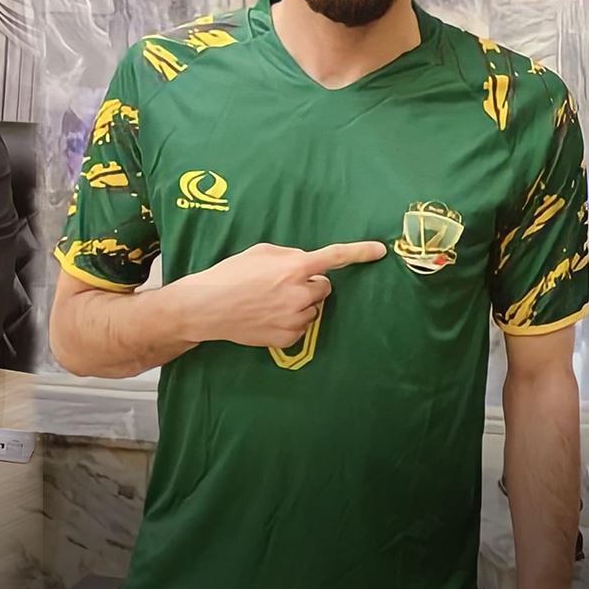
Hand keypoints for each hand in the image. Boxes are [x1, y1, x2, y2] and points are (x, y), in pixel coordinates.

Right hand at [167, 241, 387, 347]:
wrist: (207, 307)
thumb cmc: (230, 274)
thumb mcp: (260, 252)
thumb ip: (290, 255)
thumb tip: (307, 263)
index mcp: (294, 267)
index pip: (335, 257)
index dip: (360, 252)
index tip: (380, 251)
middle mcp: (300, 293)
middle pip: (324, 287)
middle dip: (309, 284)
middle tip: (282, 285)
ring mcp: (295, 318)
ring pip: (314, 308)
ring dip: (300, 304)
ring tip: (270, 302)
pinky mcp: (289, 337)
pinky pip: (303, 326)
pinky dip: (291, 321)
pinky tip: (268, 316)